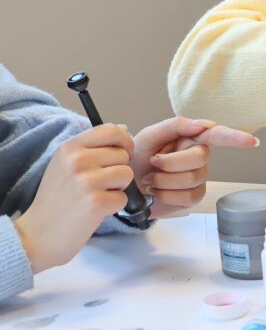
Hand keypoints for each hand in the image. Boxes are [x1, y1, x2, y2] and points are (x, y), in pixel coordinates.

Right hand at [14, 124, 135, 272]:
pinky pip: (124, 198)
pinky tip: (96, 210)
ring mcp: (86, 181)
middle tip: (99, 185)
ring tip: (97, 195)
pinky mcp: (96, 202)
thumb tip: (125, 129)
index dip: (124, 142)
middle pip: (124, 154)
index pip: (112, 130)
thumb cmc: (56, 199)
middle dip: (118, 170)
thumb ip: (93, 147)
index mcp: (70, 147)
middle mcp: (77, 160)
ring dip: (119, 188)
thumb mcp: (65, 165)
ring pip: (127, 174)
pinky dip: (115, 206)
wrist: (38, 235)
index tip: (121, 154)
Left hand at [130, 117, 257, 217]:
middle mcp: (199, 157)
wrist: (122, 184)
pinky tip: (157, 191)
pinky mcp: (193, 197)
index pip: (218, 135)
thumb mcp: (148, 135)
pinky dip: (166, 194)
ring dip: (163, 180)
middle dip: (170, 162)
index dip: (235, 138)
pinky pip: (188, 196)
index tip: (253, 142)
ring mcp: (198, 178)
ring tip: (151, 179)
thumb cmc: (137, 157)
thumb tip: (206, 124)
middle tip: (153, 163)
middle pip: (200, 158)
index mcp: (191, 139)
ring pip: (191, 179)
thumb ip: (176, 126)